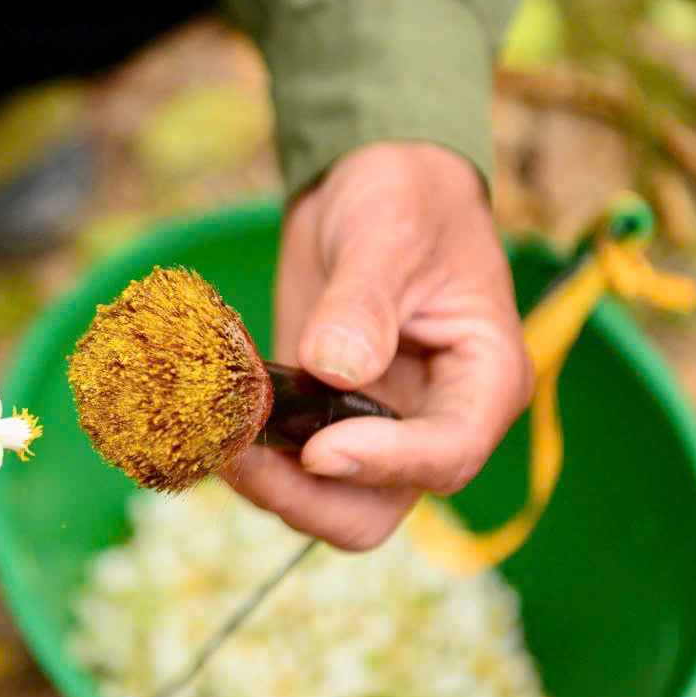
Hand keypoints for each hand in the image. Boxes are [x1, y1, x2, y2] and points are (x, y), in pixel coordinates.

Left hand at [223, 142, 531, 550]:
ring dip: (268, 484)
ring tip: (215, 434)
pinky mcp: (323, 421)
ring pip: (325, 503)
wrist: (368, 186)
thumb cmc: (404, 198)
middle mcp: (432, 423)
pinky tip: (212, 424)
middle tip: (244, 455)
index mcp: (482, 382)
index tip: (318, 449)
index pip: (447, 454)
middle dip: (308, 497)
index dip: (384, 464)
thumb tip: (334, 369)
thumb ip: (362, 303)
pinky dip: (251, 459)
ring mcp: (376, 431)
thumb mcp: (386, 233)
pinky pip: (288, 469)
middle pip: (378, 510)